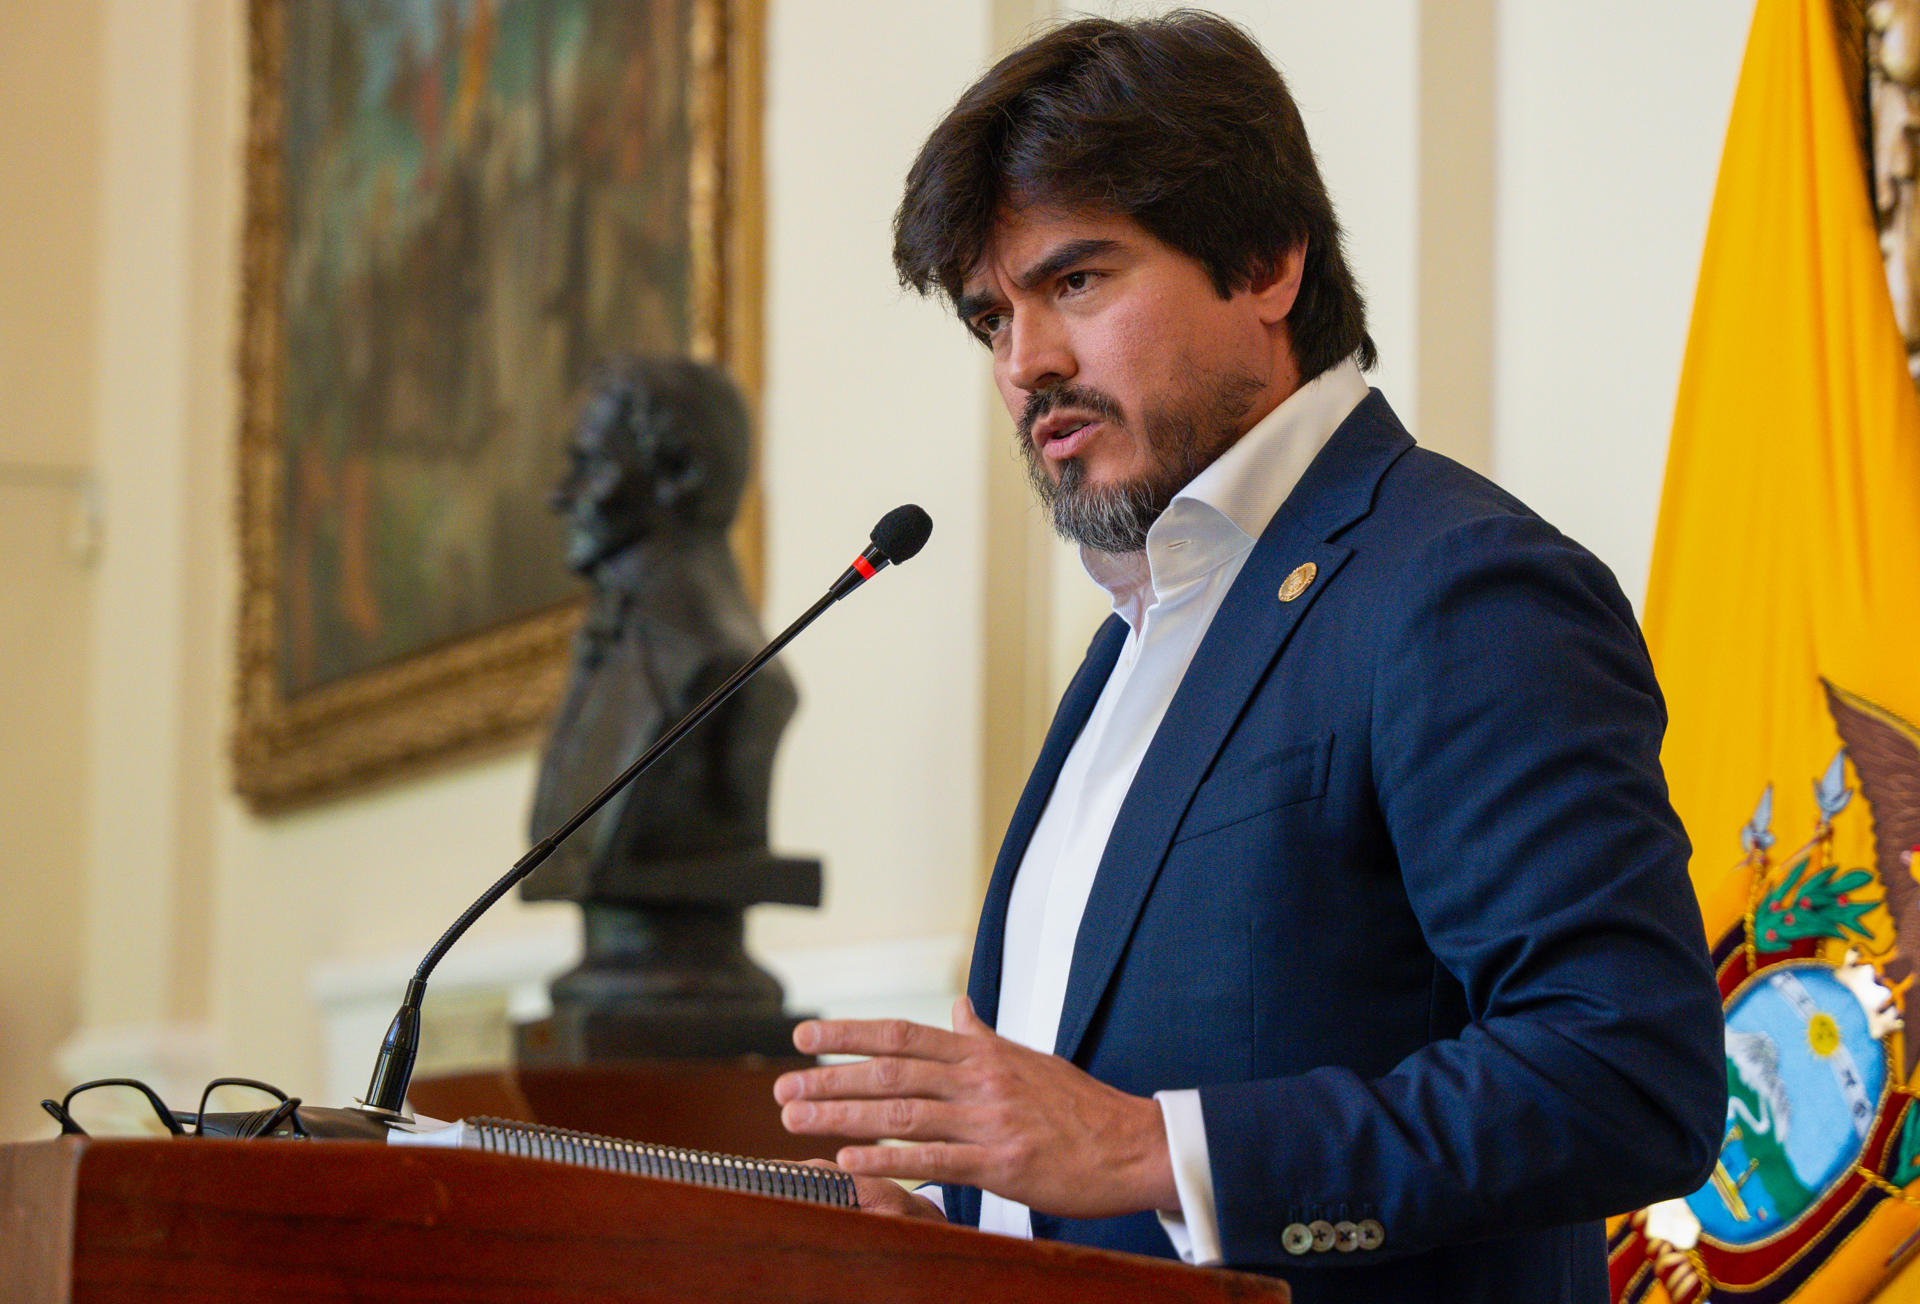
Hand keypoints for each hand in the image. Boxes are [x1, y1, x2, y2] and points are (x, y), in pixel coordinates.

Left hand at [774, 997, 1176, 1220]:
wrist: (1134, 1144)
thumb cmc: (1081, 1106)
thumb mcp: (1028, 1059)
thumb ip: (983, 1037)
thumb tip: (957, 1008)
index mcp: (982, 1052)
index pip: (902, 1034)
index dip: (848, 1033)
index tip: (805, 1036)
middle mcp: (980, 1078)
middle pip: (890, 1070)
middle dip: (829, 1079)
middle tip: (782, 1088)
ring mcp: (989, 1120)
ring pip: (902, 1112)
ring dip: (841, 1117)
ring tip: (796, 1122)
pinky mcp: (1000, 1163)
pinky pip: (934, 1160)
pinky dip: (888, 1159)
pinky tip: (850, 1160)